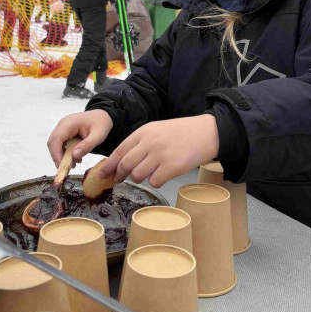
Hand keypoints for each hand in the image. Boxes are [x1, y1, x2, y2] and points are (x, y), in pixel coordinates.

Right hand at [47, 110, 112, 166]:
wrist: (102, 117)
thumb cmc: (101, 124)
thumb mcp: (98, 136)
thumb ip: (87, 145)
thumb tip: (75, 155)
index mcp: (69, 123)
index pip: (57, 139)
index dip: (56, 153)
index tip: (60, 165)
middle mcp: (63, 124)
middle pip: (53, 142)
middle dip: (57, 156)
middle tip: (65, 168)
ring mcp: (62, 128)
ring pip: (55, 144)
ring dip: (61, 155)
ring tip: (74, 163)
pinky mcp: (64, 132)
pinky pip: (60, 144)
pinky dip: (65, 152)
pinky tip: (75, 158)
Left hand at [99, 115, 219, 187]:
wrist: (207, 132)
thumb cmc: (183, 132)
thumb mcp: (158, 130)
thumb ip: (142, 142)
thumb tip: (125, 161)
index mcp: (144, 132)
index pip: (120, 150)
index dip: (109, 164)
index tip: (103, 173)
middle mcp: (149, 143)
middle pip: (125, 164)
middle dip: (118, 175)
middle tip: (118, 180)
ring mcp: (160, 155)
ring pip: (137, 175)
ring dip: (138, 178)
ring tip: (146, 175)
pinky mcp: (171, 167)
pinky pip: (154, 181)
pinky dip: (155, 181)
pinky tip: (162, 176)